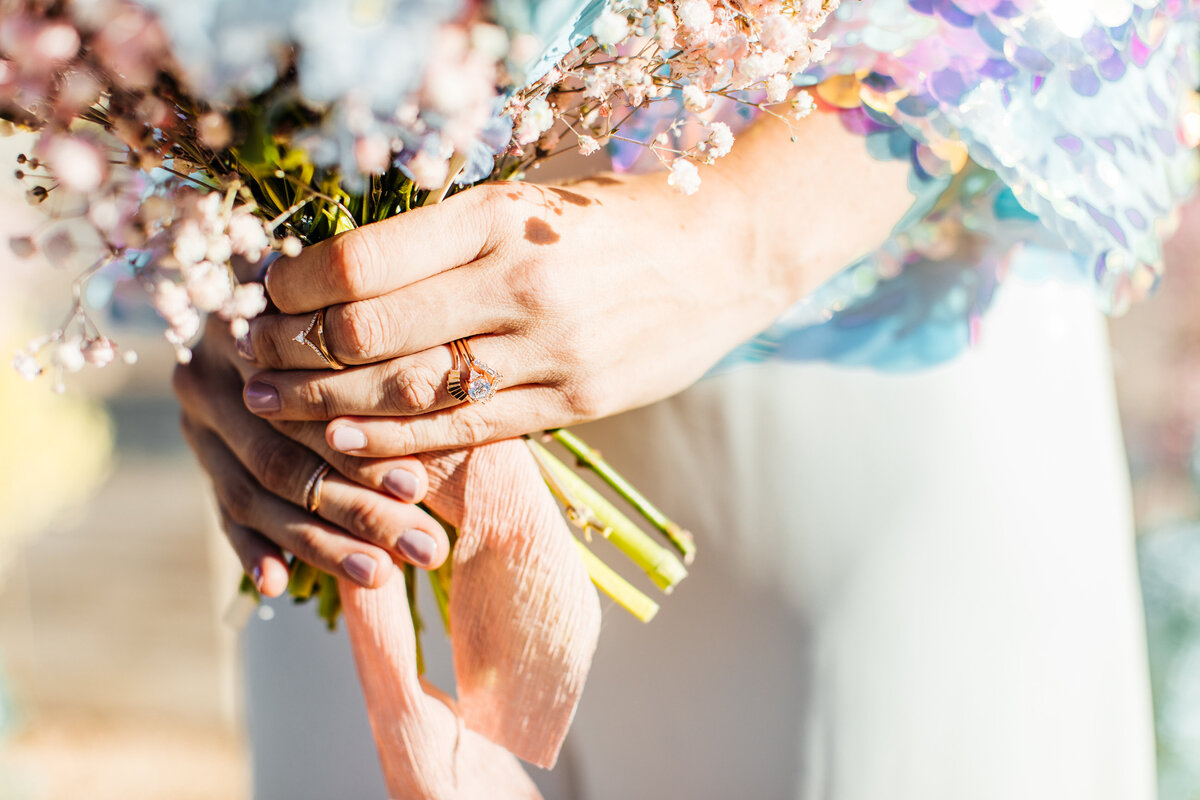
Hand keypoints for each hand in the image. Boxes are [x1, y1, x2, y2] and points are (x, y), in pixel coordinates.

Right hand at [174, 317, 451, 597]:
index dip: (359, 451)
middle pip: (281, 458)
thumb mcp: (351, 298)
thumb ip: (371, 343)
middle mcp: (210, 371)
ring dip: (319, 543)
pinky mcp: (199, 453)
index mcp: (248, 329)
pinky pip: (222, 509)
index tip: (418, 487)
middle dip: (357, 511)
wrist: (248, 289)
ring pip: (253, 495)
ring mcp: (197, 417)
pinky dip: (250, 547)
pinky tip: (278, 583)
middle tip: (422, 547)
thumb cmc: (343, 298)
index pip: (302, 408)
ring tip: (380, 574)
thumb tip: (431, 393)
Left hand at [237, 110, 914, 455]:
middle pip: (371, 332)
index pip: (361, 261)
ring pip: (411, 392)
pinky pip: (468, 433)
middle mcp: (518, 282)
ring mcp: (549, 351)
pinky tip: (348, 445)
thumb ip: (448, 237)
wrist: (726, 256)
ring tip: (274, 405)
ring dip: (328, 406)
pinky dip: (399, 442)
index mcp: (500, 216)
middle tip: (247, 359)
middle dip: (292, 352)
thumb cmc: (617, 218)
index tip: (262, 296)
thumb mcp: (532, 198)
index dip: (292, 287)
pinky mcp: (575, 403)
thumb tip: (344, 274)